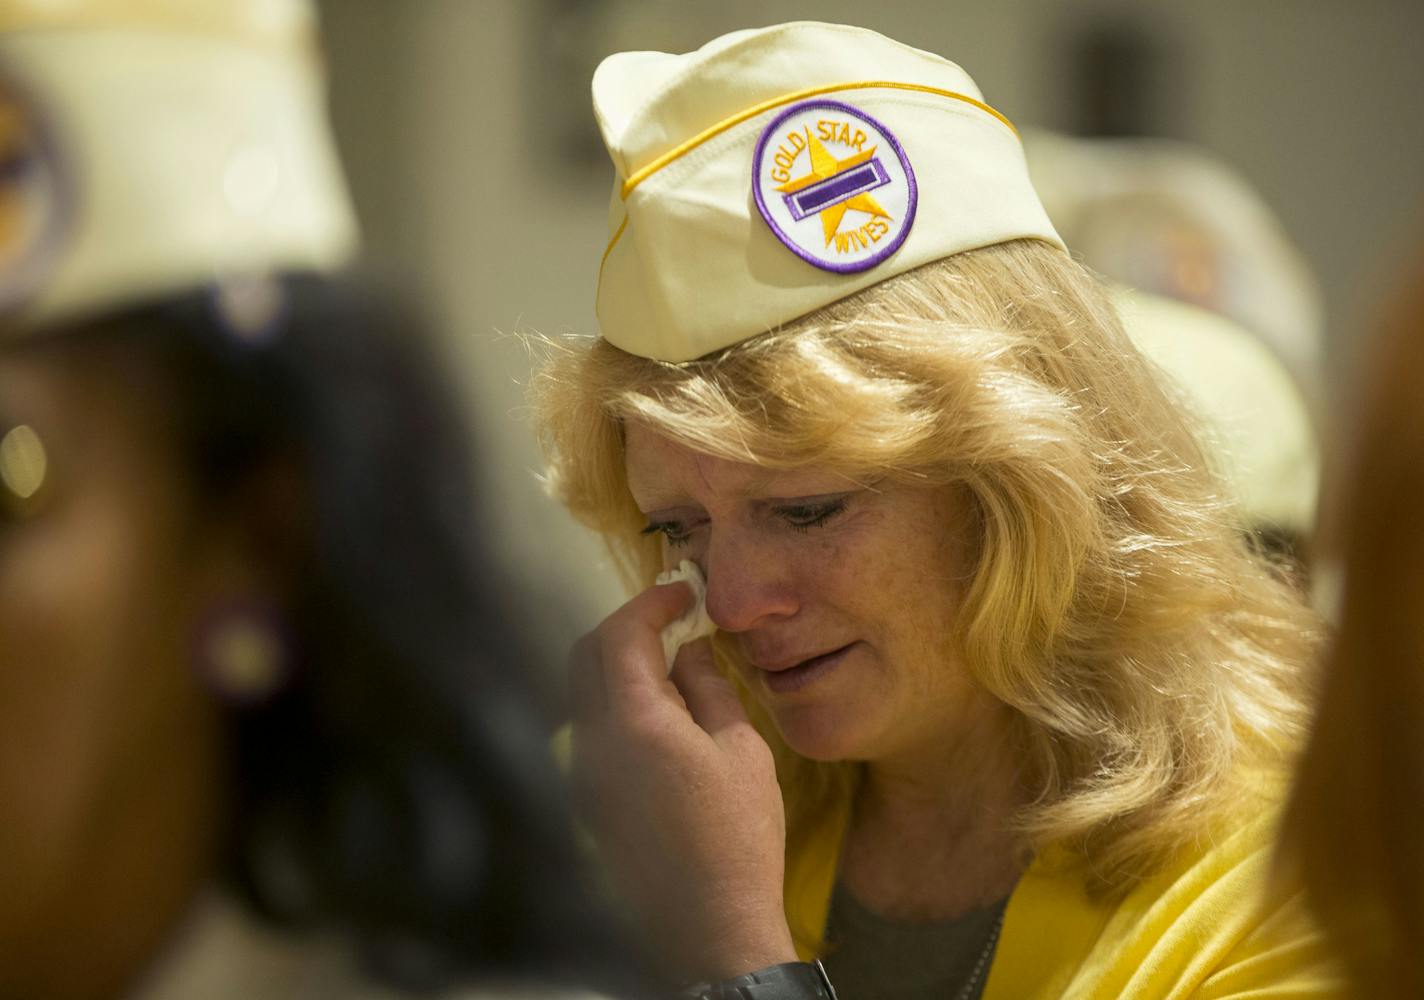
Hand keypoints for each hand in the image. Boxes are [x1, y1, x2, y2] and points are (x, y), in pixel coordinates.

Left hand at [568, 580, 795, 982]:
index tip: (683, 593)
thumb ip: (708, 687)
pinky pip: (587, 729)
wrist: (710, 925)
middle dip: (625, 628)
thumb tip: (690, 649)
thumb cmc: (738, 837)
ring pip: (581, 691)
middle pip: (585, 655)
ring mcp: (580, 773)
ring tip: (669, 668)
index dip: (651, 603)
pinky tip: (657, 716)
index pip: (621, 635)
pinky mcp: (583, 800)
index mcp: (633, 723)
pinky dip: (613, 703)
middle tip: (671, 622)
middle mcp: (591, 742)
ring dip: (617, 666)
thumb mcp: (740, 750)